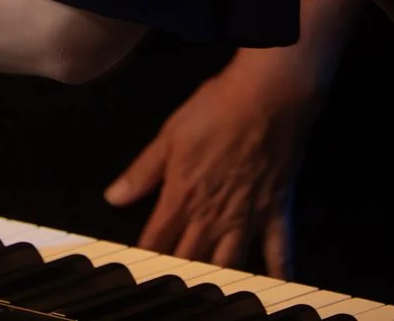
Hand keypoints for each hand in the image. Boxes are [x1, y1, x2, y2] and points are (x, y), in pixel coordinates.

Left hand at [105, 45, 324, 276]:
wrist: (266, 98)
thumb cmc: (216, 111)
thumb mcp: (169, 136)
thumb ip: (142, 172)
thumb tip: (113, 197)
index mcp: (182, 197)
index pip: (156, 240)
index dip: (144, 258)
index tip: (136, 271)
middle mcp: (213, 216)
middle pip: (190, 258)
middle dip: (177, 276)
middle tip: (168, 289)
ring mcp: (247, 218)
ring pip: (229, 263)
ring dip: (217, 280)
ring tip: (211, 295)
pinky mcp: (276, 212)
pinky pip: (280, 250)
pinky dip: (279, 272)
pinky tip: (276, 286)